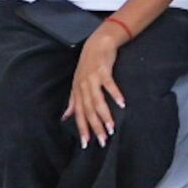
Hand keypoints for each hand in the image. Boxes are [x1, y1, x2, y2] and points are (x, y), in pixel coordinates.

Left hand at [61, 27, 127, 146]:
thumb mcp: (77, 84)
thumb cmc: (88, 65)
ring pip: (97, 101)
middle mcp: (83, 87)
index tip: (87, 144)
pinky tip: (122, 104)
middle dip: (95, 127)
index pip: (79, 114)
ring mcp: (92, 79)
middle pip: (88, 111)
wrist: (97, 44)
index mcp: (77, 92)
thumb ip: (72, 102)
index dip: (82, 129)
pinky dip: (115, 94)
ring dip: (105, 116)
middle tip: (103, 141)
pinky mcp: (103, 71)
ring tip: (112, 128)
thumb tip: (65, 117)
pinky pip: (109, 85)